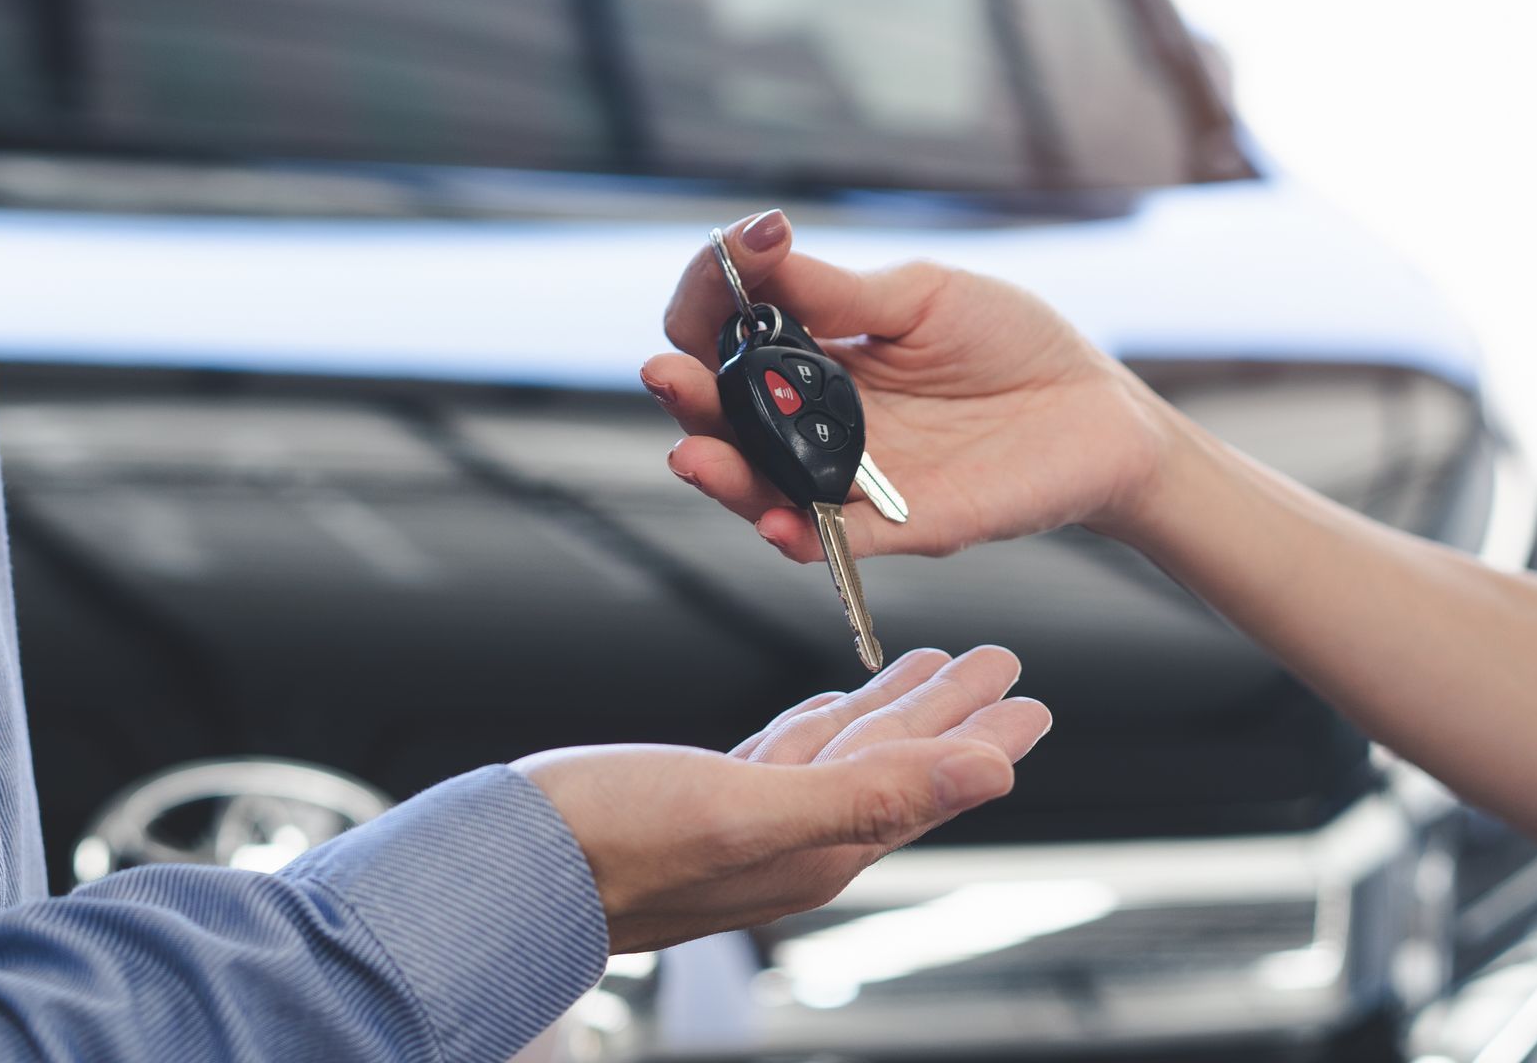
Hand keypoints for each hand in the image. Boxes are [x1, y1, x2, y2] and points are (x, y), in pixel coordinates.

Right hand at [514, 646, 1049, 952]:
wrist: (503, 870)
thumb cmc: (611, 844)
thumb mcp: (750, 812)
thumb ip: (872, 797)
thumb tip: (990, 777)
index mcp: (820, 843)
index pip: (928, 783)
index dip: (983, 737)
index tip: (1032, 700)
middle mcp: (793, 837)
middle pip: (896, 763)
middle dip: (951, 713)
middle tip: (999, 666)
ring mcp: (746, 820)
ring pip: (842, 753)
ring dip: (890, 710)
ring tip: (930, 669)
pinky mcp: (700, 800)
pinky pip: (784, 755)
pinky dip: (817, 724)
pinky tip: (824, 709)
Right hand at [643, 210, 1170, 561]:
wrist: (1100, 409)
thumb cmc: (1011, 344)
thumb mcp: (923, 297)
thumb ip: (839, 291)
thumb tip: (757, 247)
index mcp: (815, 355)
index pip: (730, 334)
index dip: (711, 299)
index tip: (726, 256)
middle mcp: (818, 421)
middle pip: (728, 418)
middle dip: (689, 398)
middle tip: (668, 376)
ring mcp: (855, 478)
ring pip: (766, 487)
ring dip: (724, 474)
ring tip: (694, 453)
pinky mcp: (901, 527)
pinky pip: (837, 542)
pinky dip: (800, 536)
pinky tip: (774, 520)